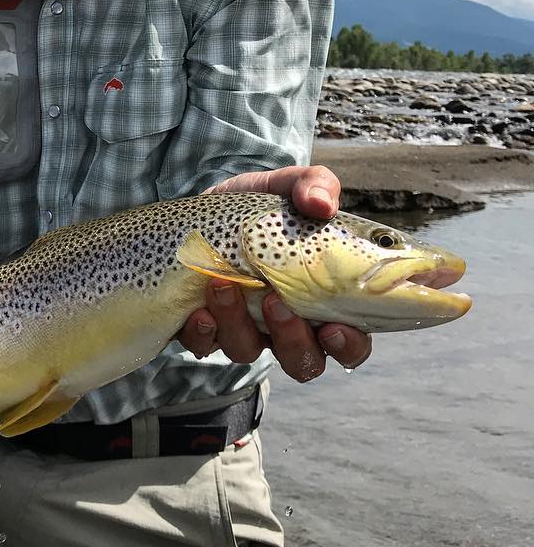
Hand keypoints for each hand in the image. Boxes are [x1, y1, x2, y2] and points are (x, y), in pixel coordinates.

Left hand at [177, 165, 372, 379]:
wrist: (200, 210)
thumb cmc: (258, 206)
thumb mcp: (288, 186)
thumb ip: (314, 185)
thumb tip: (320, 203)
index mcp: (321, 300)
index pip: (349, 341)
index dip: (347, 345)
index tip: (334, 328)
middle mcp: (286, 325)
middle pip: (303, 361)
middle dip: (291, 340)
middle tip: (275, 302)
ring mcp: (244, 328)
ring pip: (247, 351)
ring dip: (237, 323)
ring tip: (222, 283)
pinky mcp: (206, 328)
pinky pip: (205, 346)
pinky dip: (203, 333)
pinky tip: (198, 311)